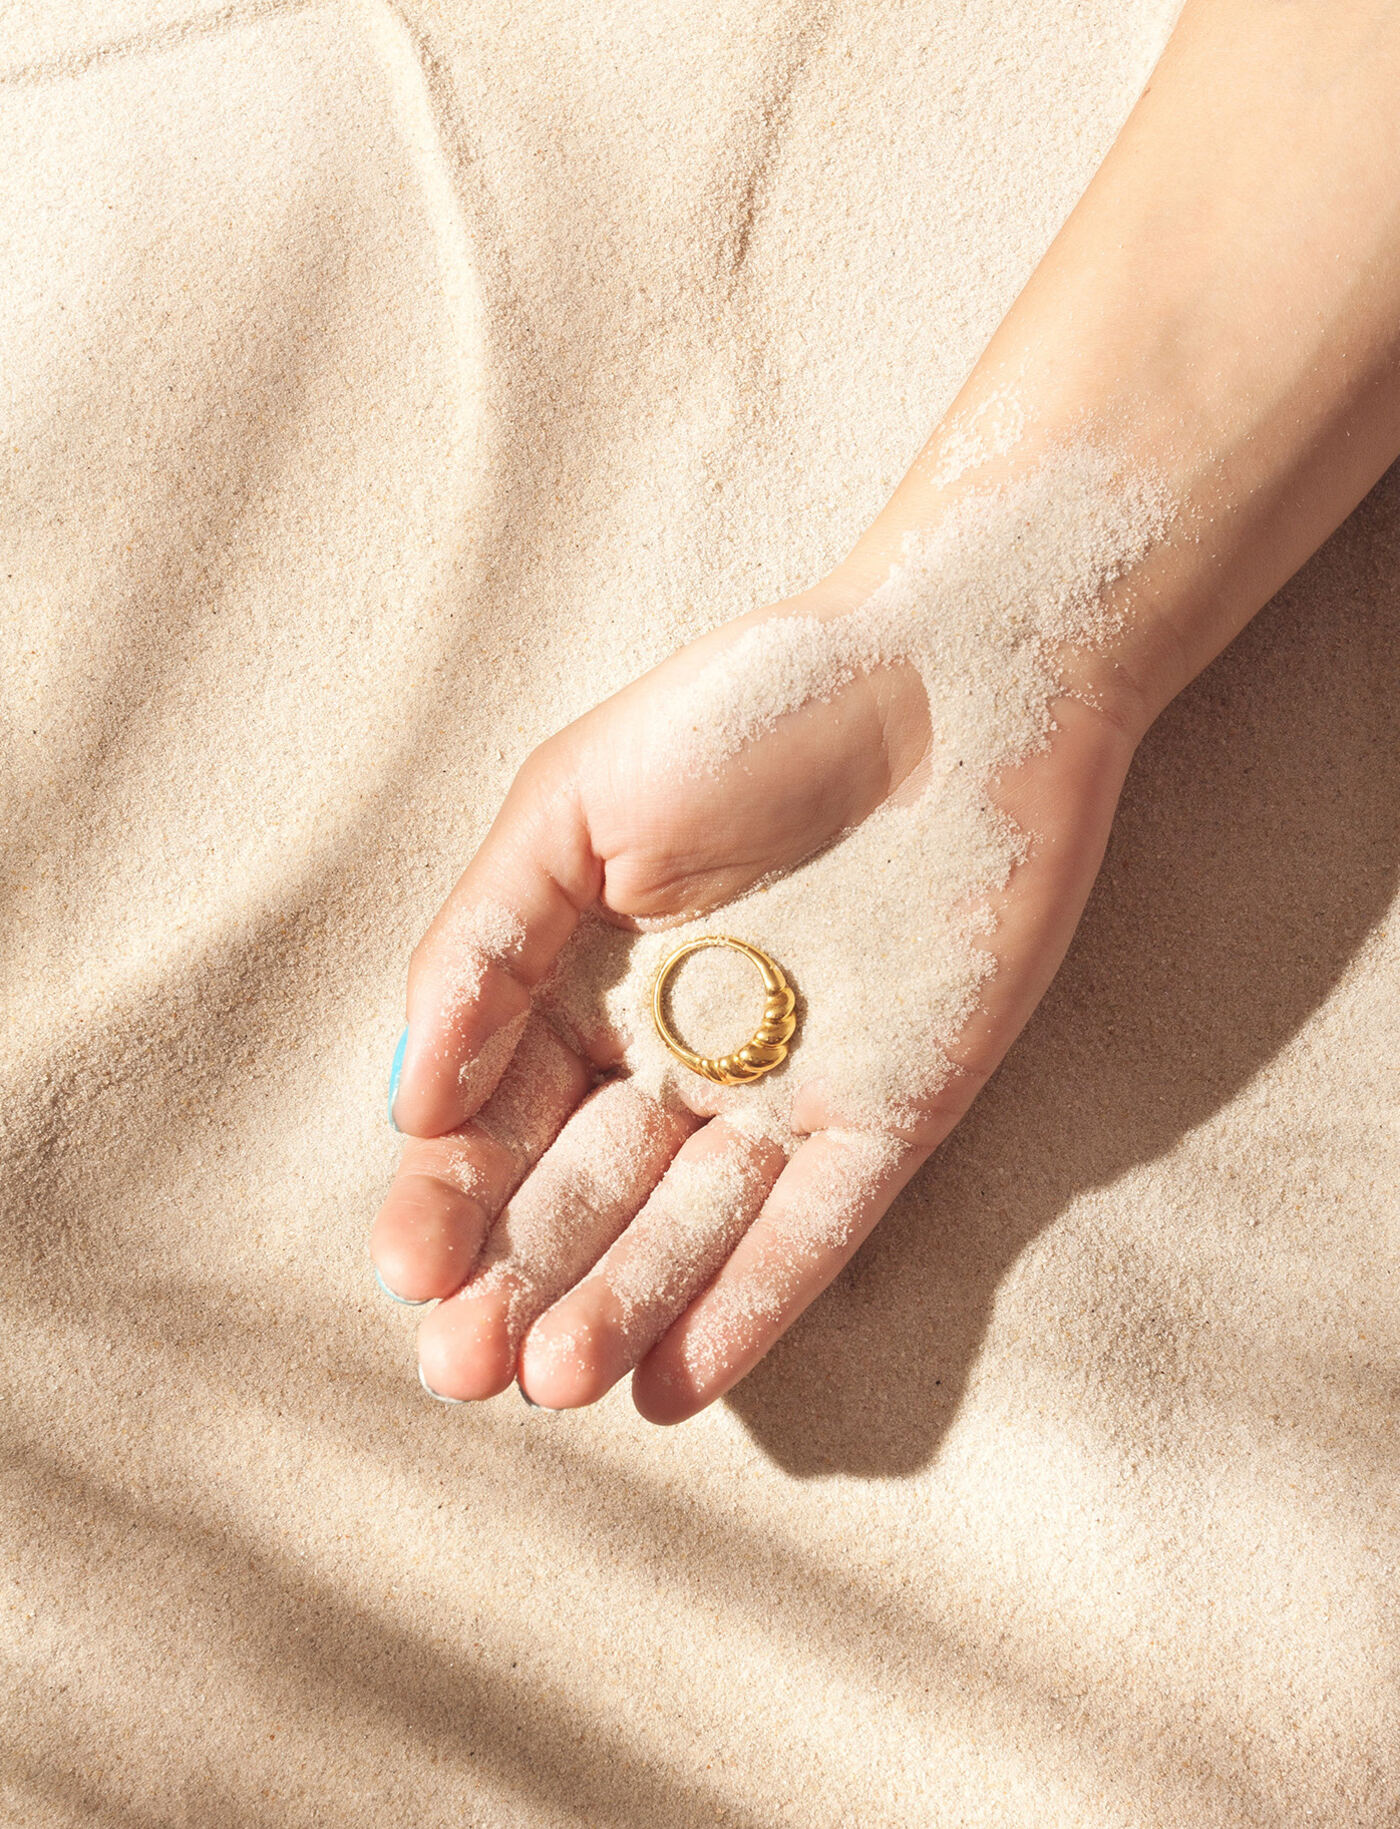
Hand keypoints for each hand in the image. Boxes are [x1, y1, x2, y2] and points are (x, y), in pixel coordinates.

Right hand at [371, 534, 1146, 1419]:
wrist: (958, 673)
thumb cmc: (749, 713)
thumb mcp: (571, 803)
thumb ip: (484, 942)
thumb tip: (410, 1100)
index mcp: (589, 980)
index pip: (500, 1115)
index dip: (451, 1195)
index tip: (411, 1268)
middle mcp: (677, 1054)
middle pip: (583, 1194)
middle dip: (519, 1280)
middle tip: (464, 1369)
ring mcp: (786, 1092)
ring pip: (690, 1229)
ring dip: (621, 1308)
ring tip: (560, 1383)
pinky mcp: (891, 1113)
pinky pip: (816, 1228)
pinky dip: (752, 1303)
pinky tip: (679, 1383)